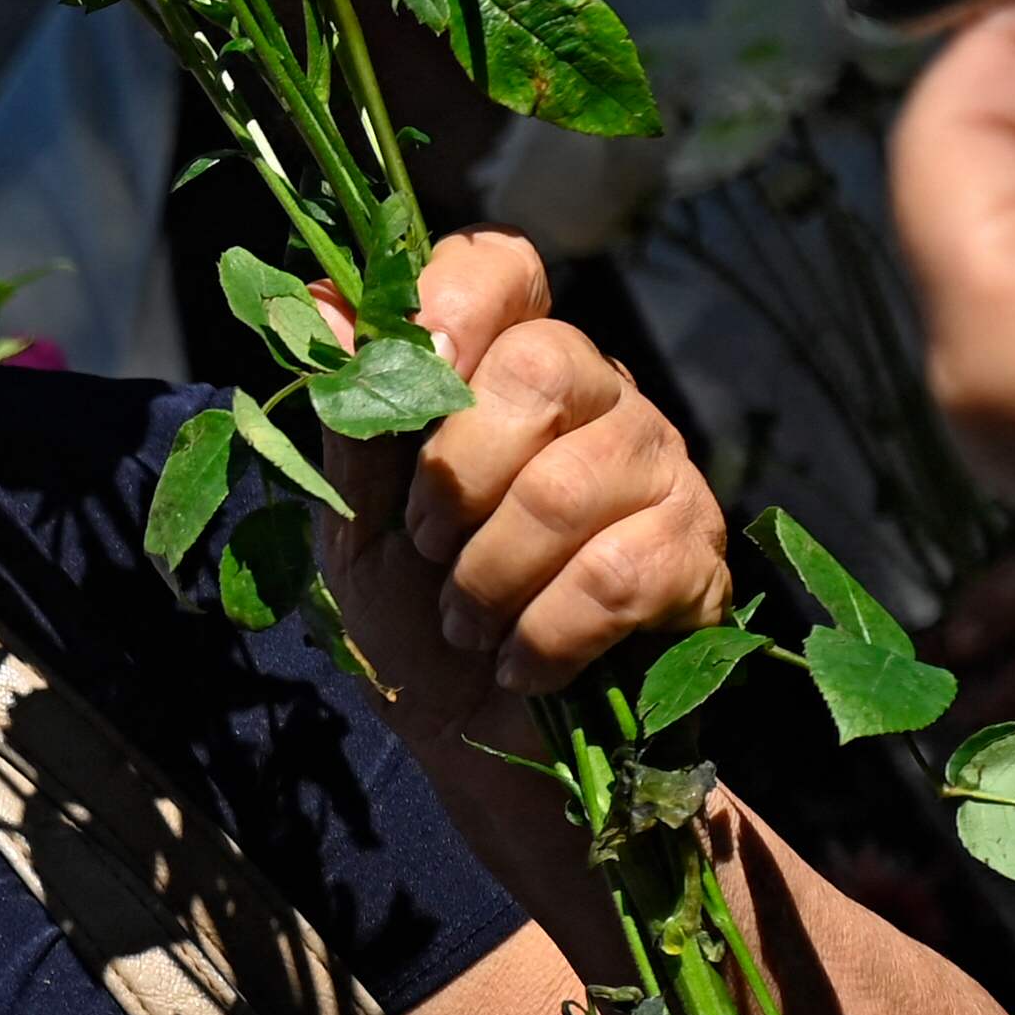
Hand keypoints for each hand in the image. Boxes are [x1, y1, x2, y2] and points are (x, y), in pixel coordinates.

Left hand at [323, 229, 730, 747]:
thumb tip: (321, 306)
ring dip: (491, 576)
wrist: (482, 745)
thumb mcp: (353, 524)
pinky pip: (617, 573)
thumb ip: (348, 419)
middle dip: (458, 474)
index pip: (499, 270)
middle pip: (541, 367)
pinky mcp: (694, 553)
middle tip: (429, 547)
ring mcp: (657, 467)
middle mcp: (596, 394)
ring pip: (570, 484)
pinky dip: (547, 633)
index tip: (411, 375)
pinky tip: (524, 662)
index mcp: (503, 368)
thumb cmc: (412, 618)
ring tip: (466, 624)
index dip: (452, 307)